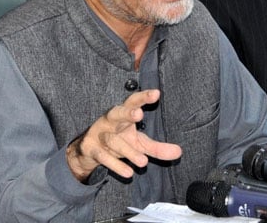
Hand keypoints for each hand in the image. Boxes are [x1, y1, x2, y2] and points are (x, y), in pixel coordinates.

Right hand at [66, 89, 181, 181]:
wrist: (88, 152)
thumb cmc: (117, 141)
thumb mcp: (138, 144)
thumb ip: (157, 148)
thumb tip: (179, 152)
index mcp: (122, 116)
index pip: (132, 102)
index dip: (143, 98)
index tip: (156, 93)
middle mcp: (109, 122)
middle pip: (116, 113)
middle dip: (126, 113)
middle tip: (138, 114)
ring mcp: (98, 135)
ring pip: (113, 141)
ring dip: (128, 151)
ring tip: (144, 163)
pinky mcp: (90, 149)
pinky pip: (103, 157)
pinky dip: (115, 165)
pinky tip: (128, 173)